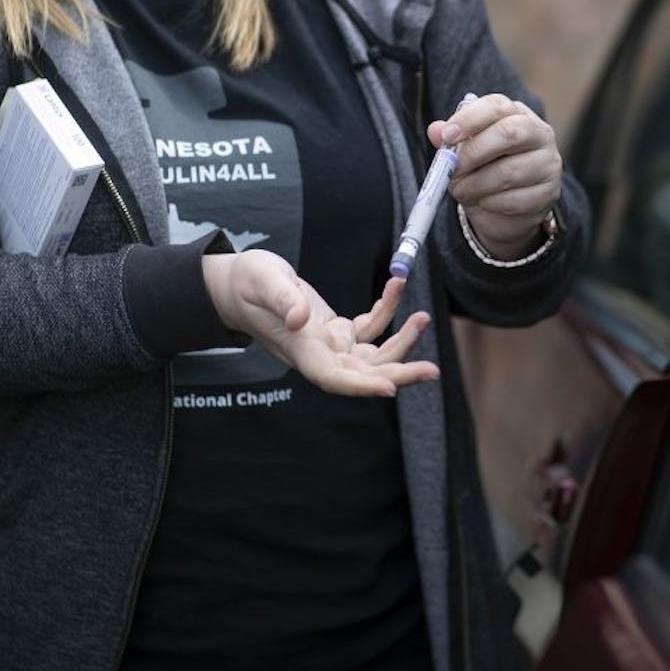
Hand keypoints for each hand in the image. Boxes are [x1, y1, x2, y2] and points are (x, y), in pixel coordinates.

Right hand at [202, 250, 438, 396]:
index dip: (362, 386)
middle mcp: (319, 354)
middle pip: (364, 374)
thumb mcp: (263, 281)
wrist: (237, 284)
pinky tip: (397, 286)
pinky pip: (369, 327)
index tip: (390, 389)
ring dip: (402, 341)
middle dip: (399, 373)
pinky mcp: (336, 330)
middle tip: (432, 370)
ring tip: (424, 318)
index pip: (334, 378)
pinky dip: (387, 310)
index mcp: (301, 350)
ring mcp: (330, 344)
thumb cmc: (247, 282)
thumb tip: (301, 318)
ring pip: (373, 354)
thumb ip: (283, 299)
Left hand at [429, 93, 561, 259]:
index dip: (470, 119)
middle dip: (474, 152)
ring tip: (460, 190)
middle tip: (452, 169)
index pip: (497, 106)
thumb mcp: (464, 152)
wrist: (505, 210)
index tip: (447, 136)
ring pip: (510, 172)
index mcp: (516, 114)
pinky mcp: (550, 192)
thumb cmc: (483, 170)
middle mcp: (539, 133)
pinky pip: (516, 199)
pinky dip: (492, 203)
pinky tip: (483, 202)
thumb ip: (451, 140)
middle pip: (510, 133)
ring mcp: (548, 163)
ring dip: (477, 184)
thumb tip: (435, 130)